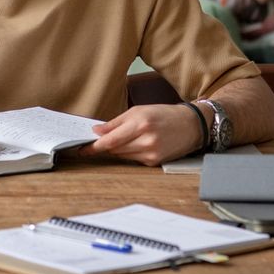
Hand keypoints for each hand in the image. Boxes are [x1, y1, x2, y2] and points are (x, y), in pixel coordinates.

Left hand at [80, 104, 201, 165]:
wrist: (191, 125)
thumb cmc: (164, 114)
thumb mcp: (139, 111)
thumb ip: (116, 123)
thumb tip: (97, 132)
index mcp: (140, 123)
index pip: (110, 140)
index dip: (94, 147)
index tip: (82, 149)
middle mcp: (146, 140)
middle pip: (114, 149)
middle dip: (105, 146)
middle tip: (97, 142)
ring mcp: (151, 153)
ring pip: (122, 155)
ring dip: (117, 149)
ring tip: (124, 139)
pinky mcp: (154, 162)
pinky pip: (133, 159)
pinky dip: (130, 153)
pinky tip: (139, 144)